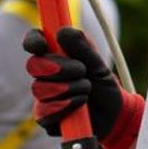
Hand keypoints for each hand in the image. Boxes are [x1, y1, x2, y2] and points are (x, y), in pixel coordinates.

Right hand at [23, 27, 142, 148]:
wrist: (114, 114)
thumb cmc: (103, 84)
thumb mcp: (98, 65)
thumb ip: (83, 48)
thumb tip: (62, 31)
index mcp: (56, 54)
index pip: (35, 42)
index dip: (33, 41)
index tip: (43, 45)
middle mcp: (45, 74)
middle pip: (33, 65)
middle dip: (57, 67)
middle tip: (81, 69)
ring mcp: (43, 95)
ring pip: (39, 88)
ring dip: (68, 88)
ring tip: (87, 88)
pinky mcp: (45, 117)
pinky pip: (43, 111)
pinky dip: (64, 106)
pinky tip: (80, 104)